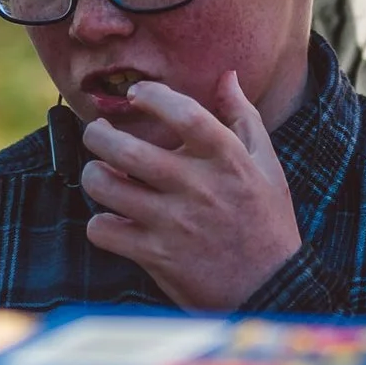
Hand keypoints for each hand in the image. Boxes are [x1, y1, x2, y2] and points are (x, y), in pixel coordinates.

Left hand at [76, 76, 301, 311]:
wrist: (271, 288)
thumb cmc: (267, 222)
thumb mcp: (267, 165)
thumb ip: (243, 118)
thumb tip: (226, 76)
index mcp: (227, 159)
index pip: (183, 112)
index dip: (152, 96)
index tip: (137, 95)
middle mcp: (198, 187)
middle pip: (125, 149)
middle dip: (97, 135)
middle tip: (97, 134)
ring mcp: (174, 222)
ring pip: (106, 187)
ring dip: (94, 176)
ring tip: (101, 175)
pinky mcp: (156, 255)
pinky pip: (104, 231)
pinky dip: (100, 224)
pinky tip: (113, 220)